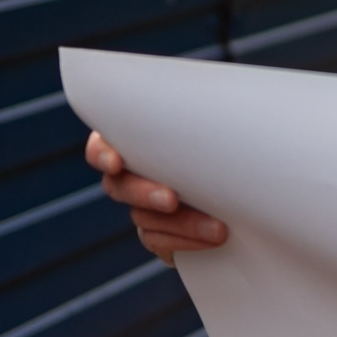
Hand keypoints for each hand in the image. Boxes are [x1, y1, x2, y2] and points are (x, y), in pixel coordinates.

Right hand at [84, 131, 229, 261]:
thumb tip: (228, 96)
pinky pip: (158, 240)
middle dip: (144, 193)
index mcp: (136, 142)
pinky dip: (185, 240)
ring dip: (182, 223)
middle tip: (171, 200)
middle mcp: (130, 174)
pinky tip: (211, 240)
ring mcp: (139, 206)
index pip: (101, 146)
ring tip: (217, 228)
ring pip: (144, 217)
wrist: (235, 191)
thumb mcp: (212, 132)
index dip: (101, 154)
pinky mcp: (154, 233)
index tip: (115, 163)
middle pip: (118, 186)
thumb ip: (203, 125)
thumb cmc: (223, 146)